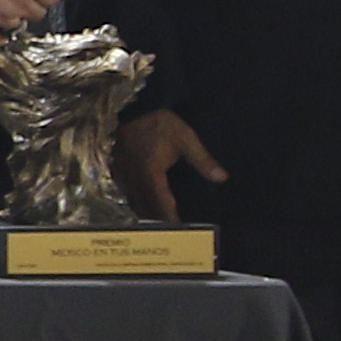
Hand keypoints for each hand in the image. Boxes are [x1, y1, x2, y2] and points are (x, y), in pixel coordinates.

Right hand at [116, 107, 224, 225]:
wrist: (131, 108)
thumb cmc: (158, 123)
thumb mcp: (185, 138)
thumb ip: (203, 160)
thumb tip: (221, 178)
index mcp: (152, 175)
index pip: (162, 204)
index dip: (171, 218)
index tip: (180, 231)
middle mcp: (135, 179)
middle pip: (147, 207)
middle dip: (159, 219)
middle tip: (171, 232)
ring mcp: (124, 175)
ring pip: (136, 201)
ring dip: (147, 211)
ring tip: (159, 222)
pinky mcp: (119, 170)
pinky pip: (128, 191)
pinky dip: (138, 200)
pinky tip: (144, 202)